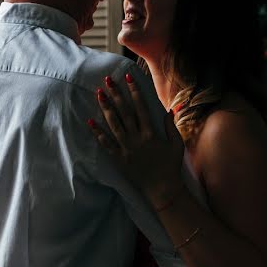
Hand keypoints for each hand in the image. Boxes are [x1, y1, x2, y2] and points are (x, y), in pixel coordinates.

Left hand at [89, 74, 184, 201]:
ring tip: (99, 94)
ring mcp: (126, 149)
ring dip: (105, 108)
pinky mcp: (119, 159)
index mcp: (151, 133)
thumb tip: (169, 110)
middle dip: (116, 94)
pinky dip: (97, 133)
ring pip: (113, 124)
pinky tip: (90, 121)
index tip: (128, 77)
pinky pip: (106, 144)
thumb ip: (171, 127)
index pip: (141, 107)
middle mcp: (137, 138)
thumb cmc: (171, 166)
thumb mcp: (176, 145)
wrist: (162, 189)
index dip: (134, 91)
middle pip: (124, 112)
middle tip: (108, 80)